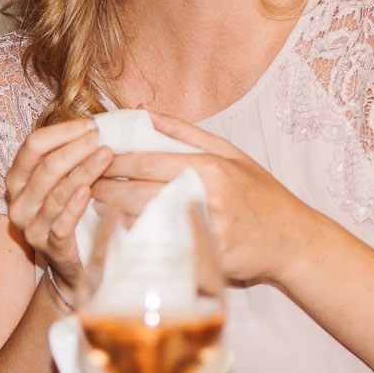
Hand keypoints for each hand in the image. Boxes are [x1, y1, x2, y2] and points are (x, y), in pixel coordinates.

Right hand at [2, 118, 113, 303]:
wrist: (74, 265)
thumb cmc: (70, 213)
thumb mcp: (63, 182)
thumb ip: (70, 155)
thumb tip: (97, 124)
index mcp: (17, 179)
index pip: (33, 145)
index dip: (62, 132)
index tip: (91, 125)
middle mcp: (18, 202)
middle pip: (45, 167)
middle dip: (76, 148)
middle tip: (102, 138)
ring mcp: (30, 226)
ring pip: (56, 192)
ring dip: (83, 170)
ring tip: (106, 154)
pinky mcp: (48, 247)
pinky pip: (60, 223)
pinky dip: (75, 206)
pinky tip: (89, 190)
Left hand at [97, 114, 321, 287]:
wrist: (293, 241)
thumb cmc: (261, 195)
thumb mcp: (232, 154)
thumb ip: (187, 133)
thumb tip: (145, 112)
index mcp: (208, 166)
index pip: (146, 161)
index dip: (112, 161)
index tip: (90, 159)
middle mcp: (204, 195)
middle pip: (137, 191)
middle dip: (102, 189)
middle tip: (80, 187)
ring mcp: (204, 230)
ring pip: (143, 222)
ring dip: (113, 218)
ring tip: (92, 211)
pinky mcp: (204, 260)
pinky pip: (160, 251)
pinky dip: (138, 245)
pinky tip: (120, 240)